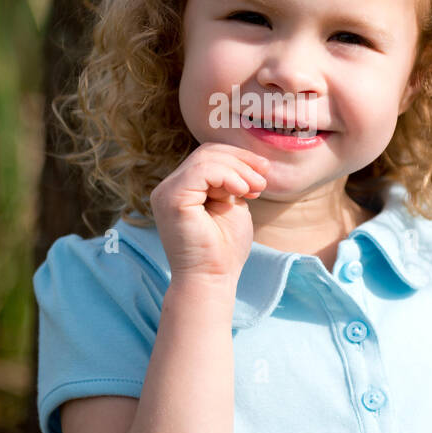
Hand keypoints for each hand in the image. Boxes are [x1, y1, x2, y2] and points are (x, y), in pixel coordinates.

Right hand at [150, 142, 270, 284]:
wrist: (212, 280)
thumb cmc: (224, 250)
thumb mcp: (232, 205)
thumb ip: (232, 182)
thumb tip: (245, 160)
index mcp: (182, 189)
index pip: (208, 156)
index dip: (239, 157)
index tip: (265, 172)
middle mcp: (169, 188)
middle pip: (207, 152)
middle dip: (241, 161)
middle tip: (263, 180)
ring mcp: (166, 193)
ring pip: (205, 158)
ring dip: (239, 170)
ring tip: (256, 189)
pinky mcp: (171, 199)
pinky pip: (201, 171)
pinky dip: (227, 176)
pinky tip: (242, 191)